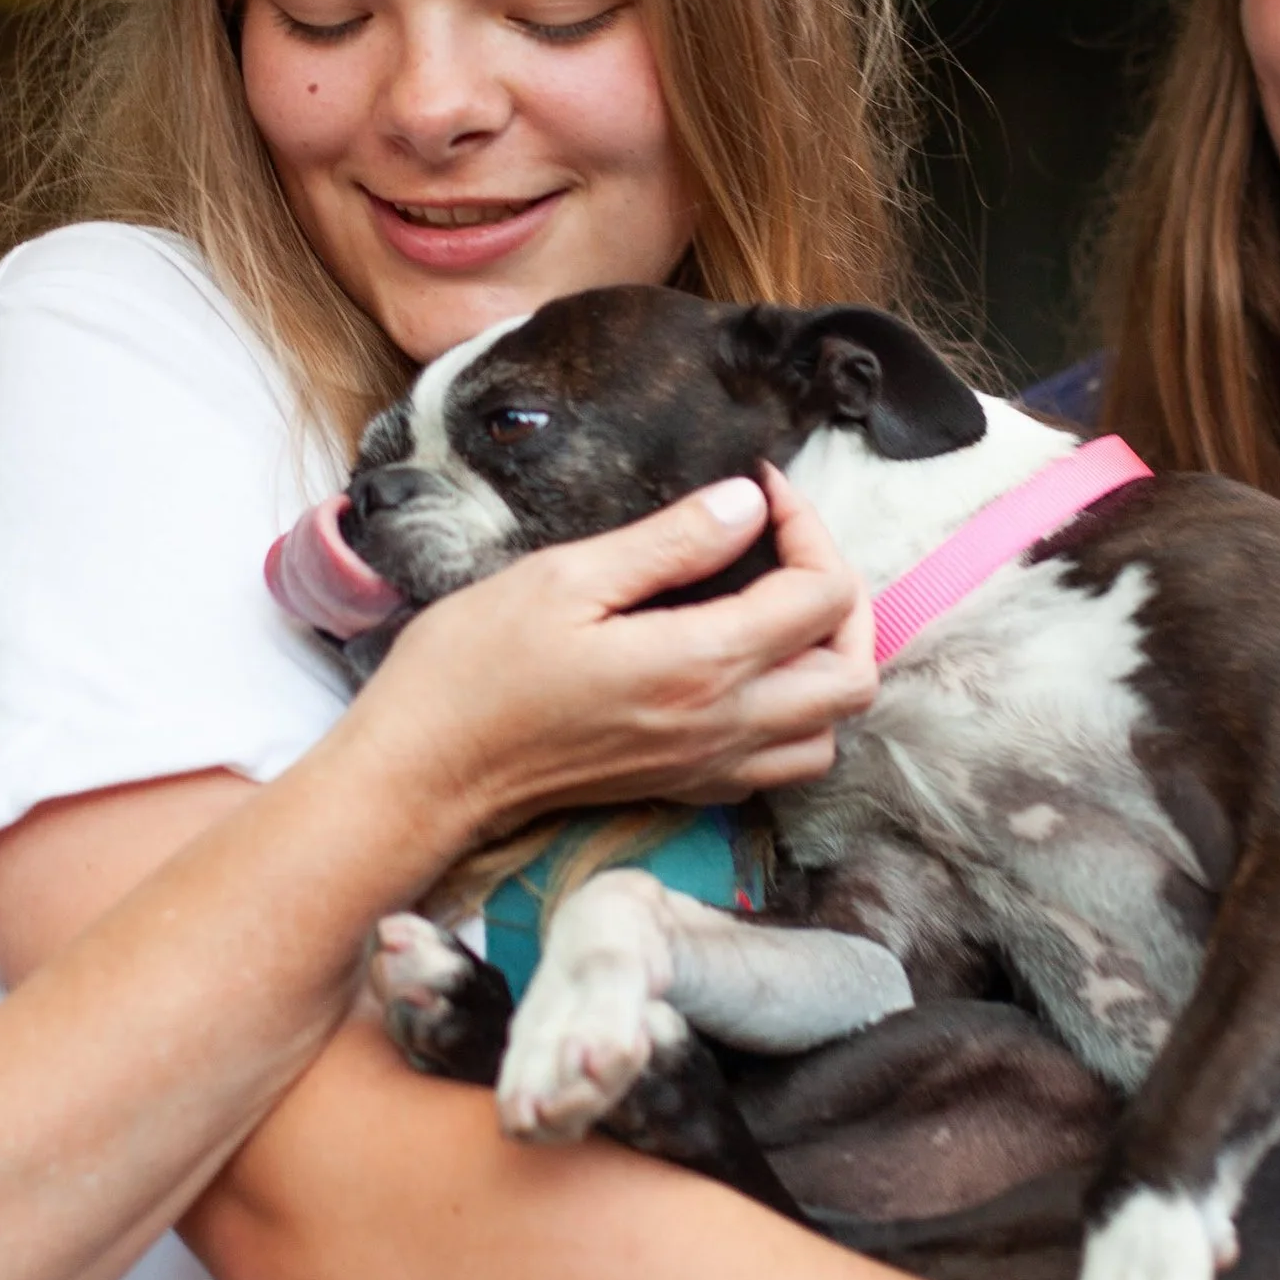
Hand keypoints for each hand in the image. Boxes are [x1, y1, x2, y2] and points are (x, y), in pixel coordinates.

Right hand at [358, 464, 873, 832]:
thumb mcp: (565, 578)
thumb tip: (745, 504)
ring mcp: (709, 767)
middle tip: (784, 548)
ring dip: (826, 667)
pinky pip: (782, 764)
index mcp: (700, 666)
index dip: (808, 526)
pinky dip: (793, 719)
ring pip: (830, 730)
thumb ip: (669, 542)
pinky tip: (745, 673)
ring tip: (778, 612)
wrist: (427, 770)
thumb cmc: (475, 669)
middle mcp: (723, 726)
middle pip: (853, 672)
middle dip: (840, 596)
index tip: (758, 489)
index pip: (822, 594)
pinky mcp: (685, 789)